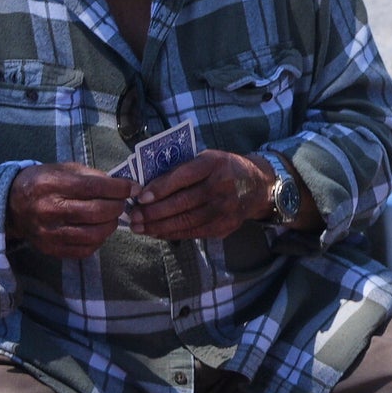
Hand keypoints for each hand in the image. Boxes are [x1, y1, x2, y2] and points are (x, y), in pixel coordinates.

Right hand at [7, 162, 134, 258]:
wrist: (11, 206)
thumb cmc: (42, 182)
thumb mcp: (62, 169)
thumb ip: (91, 176)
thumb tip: (121, 185)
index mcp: (51, 184)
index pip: (93, 187)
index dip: (118, 188)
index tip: (132, 188)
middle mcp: (48, 210)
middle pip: (95, 212)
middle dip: (117, 207)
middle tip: (122, 202)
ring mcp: (48, 233)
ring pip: (93, 234)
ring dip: (111, 225)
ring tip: (112, 216)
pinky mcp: (50, 249)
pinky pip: (84, 250)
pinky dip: (98, 240)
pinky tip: (99, 229)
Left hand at [124, 148, 277, 243]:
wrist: (257, 186)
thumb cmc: (223, 169)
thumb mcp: (207, 159)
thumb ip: (182, 169)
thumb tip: (148, 186)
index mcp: (214, 163)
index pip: (184, 176)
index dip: (160, 188)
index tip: (140, 197)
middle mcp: (221, 186)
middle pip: (183, 202)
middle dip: (154, 212)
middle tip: (133, 217)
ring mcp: (225, 209)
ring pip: (186, 221)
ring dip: (159, 226)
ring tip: (139, 227)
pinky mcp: (225, 226)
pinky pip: (194, 232)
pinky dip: (172, 234)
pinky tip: (157, 232)